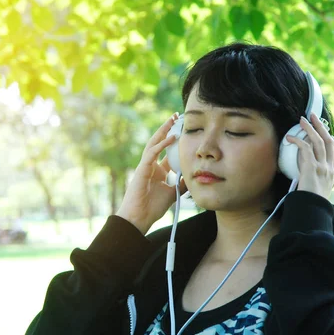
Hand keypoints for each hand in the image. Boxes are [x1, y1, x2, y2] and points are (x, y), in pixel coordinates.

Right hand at [116, 114, 186, 233]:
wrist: (139, 219)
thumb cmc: (152, 208)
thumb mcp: (174, 193)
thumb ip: (182, 183)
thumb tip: (194, 174)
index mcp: (157, 170)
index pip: (166, 150)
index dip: (174, 139)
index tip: (184, 129)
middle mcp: (150, 165)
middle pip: (159, 142)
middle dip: (167, 128)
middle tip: (176, 116)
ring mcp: (145, 166)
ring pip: (154, 143)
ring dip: (163, 130)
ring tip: (172, 119)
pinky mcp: (142, 169)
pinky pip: (152, 153)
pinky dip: (162, 144)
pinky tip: (172, 137)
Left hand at [285, 113, 333, 197]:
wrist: (312, 209)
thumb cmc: (312, 200)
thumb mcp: (320, 187)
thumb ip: (317, 176)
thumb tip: (306, 166)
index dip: (330, 139)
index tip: (325, 131)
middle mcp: (330, 167)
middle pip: (328, 141)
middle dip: (321, 127)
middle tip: (313, 116)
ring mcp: (323, 167)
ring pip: (318, 142)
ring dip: (310, 129)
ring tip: (302, 120)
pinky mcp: (312, 168)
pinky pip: (306, 149)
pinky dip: (298, 141)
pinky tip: (290, 138)